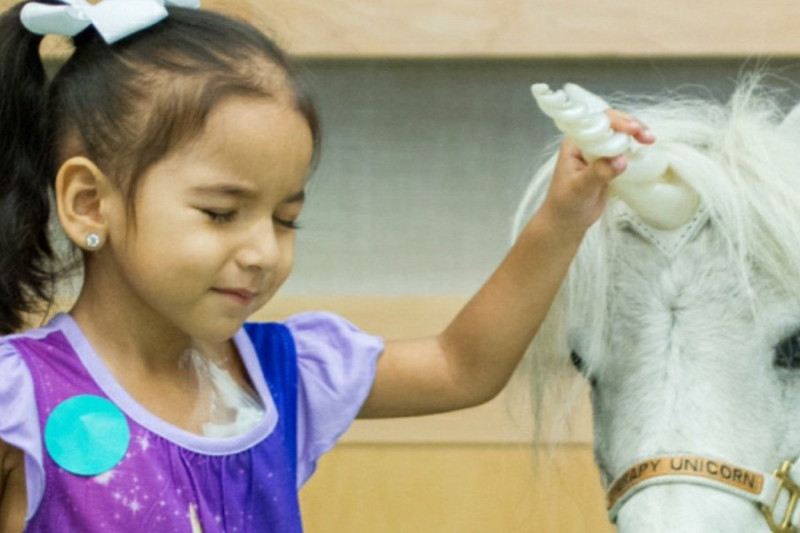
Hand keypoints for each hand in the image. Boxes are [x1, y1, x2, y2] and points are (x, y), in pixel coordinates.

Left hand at [538, 110, 653, 236]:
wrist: (567, 221)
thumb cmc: (566, 203)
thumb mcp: (579, 188)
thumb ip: (598, 173)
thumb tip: (621, 160)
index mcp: (574, 143)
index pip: (595, 123)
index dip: (615, 122)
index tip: (632, 130)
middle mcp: (586, 143)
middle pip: (610, 125)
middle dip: (629, 126)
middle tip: (646, 136)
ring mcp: (598, 152)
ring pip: (619, 136)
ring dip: (635, 134)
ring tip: (650, 140)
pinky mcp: (608, 164)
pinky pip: (623, 150)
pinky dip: (635, 148)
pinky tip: (646, 149)